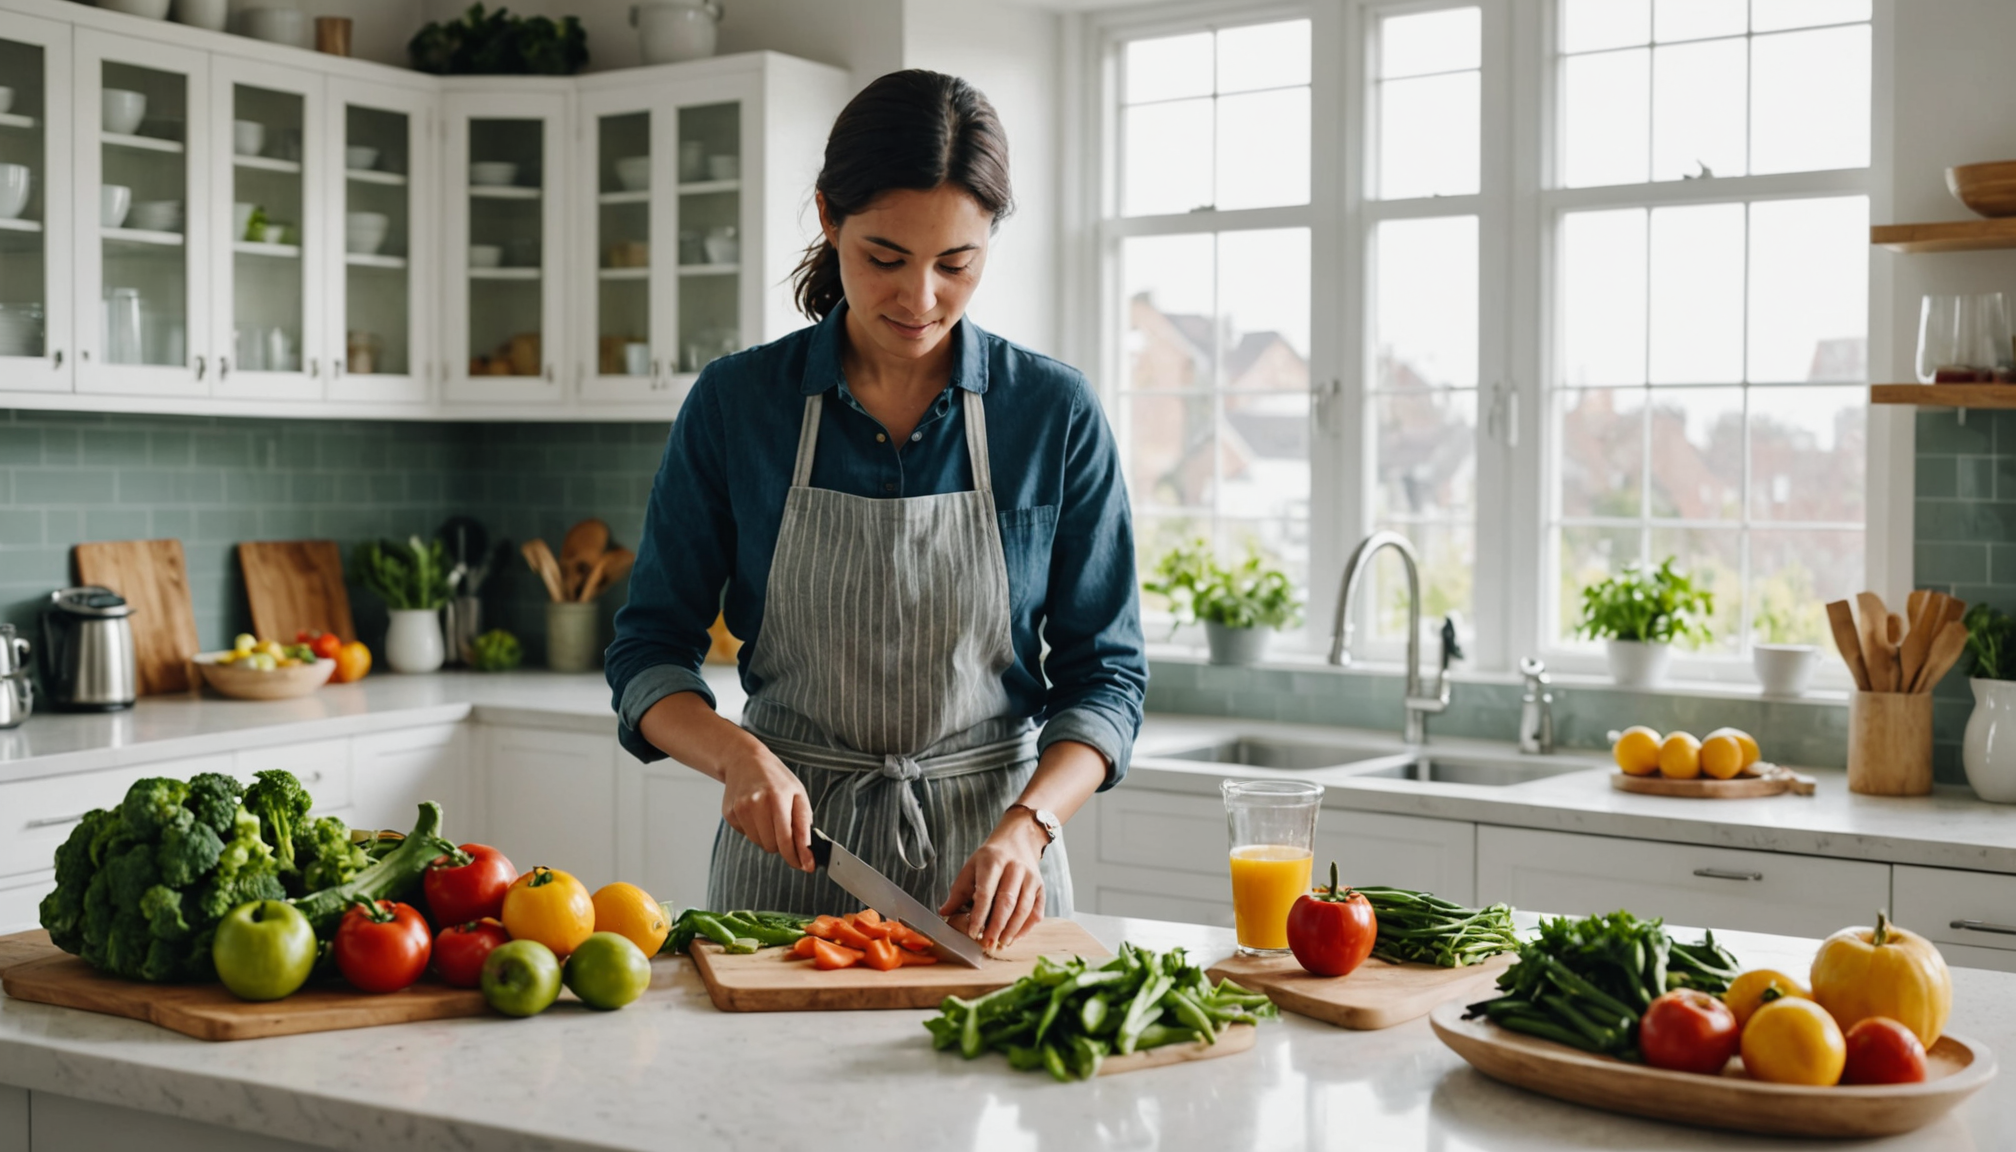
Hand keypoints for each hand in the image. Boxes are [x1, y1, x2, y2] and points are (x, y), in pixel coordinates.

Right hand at [719, 747, 813, 871]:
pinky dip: (755, 830)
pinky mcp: (729, 814)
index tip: (807, 867)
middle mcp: (756, 804)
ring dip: (768, 837)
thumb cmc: (776, 778)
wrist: (744, 760)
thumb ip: (803, 824)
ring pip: (759, 843)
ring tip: (770, 815)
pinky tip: (756, 812)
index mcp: (777, 798)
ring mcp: (740, 809)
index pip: (787, 839)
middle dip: (783, 844)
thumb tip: (806, 853)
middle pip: (773, 845)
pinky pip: (746, 835)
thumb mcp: (798, 794)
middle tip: (786, 828)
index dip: (798, 857)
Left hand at [939, 814, 1046, 950]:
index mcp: (993, 861)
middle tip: (987, 944)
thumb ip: (959, 891)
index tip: (973, 933)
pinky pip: (1036, 911)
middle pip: (1007, 902)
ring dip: (1012, 930)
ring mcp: (1031, 877)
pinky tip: (1015, 937)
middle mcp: (1015, 868)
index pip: (986, 892)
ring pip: (1024, 908)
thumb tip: (945, 912)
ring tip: (1001, 944)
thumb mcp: (971, 867)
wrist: (1017, 840)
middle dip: (997, 926)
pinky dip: (1026, 927)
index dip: (979, 915)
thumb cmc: (990, 858)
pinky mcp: (1041, 887)